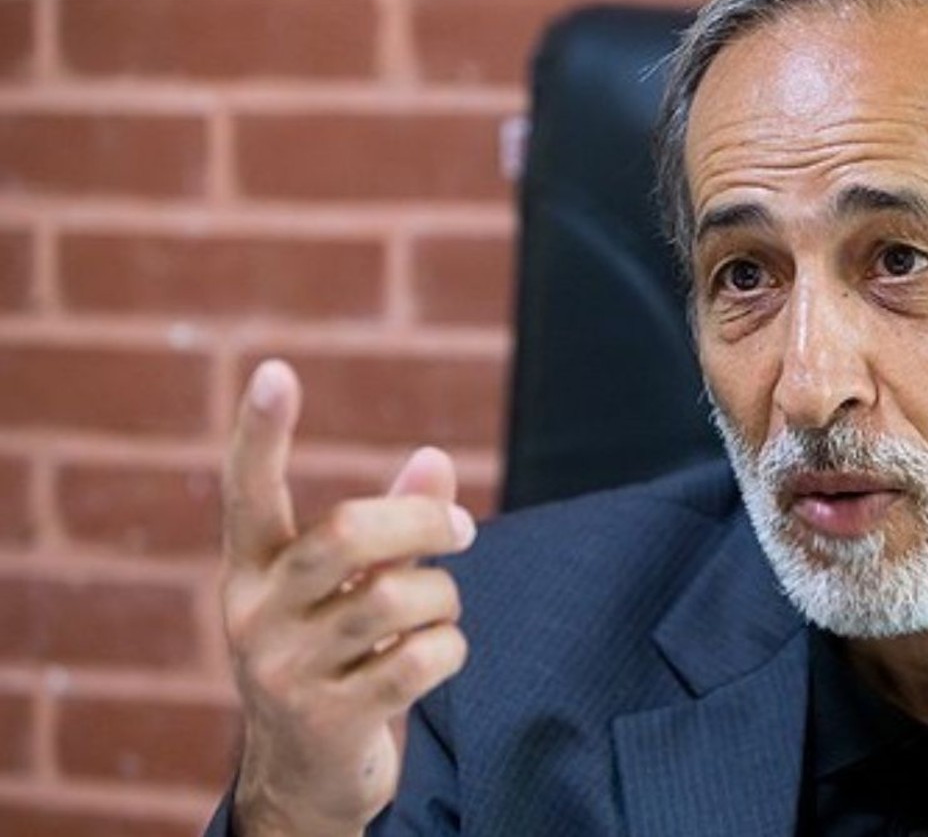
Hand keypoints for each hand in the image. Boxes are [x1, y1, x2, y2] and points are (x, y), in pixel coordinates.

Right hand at [220, 360, 473, 835]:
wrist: (306, 775)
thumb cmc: (337, 656)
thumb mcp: (350, 587)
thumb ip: (391, 523)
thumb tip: (434, 457)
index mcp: (252, 571)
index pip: (249, 492)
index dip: (261, 432)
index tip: (275, 370)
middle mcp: (255, 615)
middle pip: (346, 533)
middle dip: (420, 520)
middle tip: (461, 528)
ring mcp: (286, 670)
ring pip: (399, 597)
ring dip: (442, 598)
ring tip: (436, 615)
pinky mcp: (329, 718)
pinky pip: (422, 656)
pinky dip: (450, 649)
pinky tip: (434, 659)